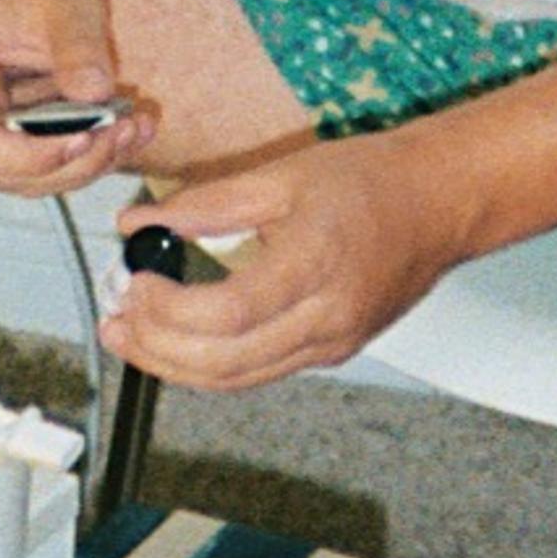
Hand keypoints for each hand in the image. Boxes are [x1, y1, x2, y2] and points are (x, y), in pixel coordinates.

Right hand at [0, 0, 158, 195]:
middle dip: (75, 161)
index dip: (32, 157)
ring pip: (32, 181)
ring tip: (138, 126)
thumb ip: (77, 47)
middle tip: (128, 129)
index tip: (88, 137)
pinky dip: (90, 156)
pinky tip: (131, 130)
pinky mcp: (2, 150)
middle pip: (6, 174)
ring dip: (90, 163)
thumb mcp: (61, 4)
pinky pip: (46, 170)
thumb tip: (95, 93)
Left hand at [98, 128, 462, 391]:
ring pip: (238, 380)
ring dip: (175, 368)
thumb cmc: (375, 183)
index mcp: (314, 264)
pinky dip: (211, 365)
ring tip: (132, 338)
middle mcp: (326, 317)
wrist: (440, 204)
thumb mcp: (283, 177)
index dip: (169, 310)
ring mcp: (331, 343)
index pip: (228, 314)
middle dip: (157, 348)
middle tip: (116, 320)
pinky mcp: (331, 352)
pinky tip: (180, 342)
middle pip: (225, 362)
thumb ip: (207, 203)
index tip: (134, 284)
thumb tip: (141, 223)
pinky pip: (259, 373)